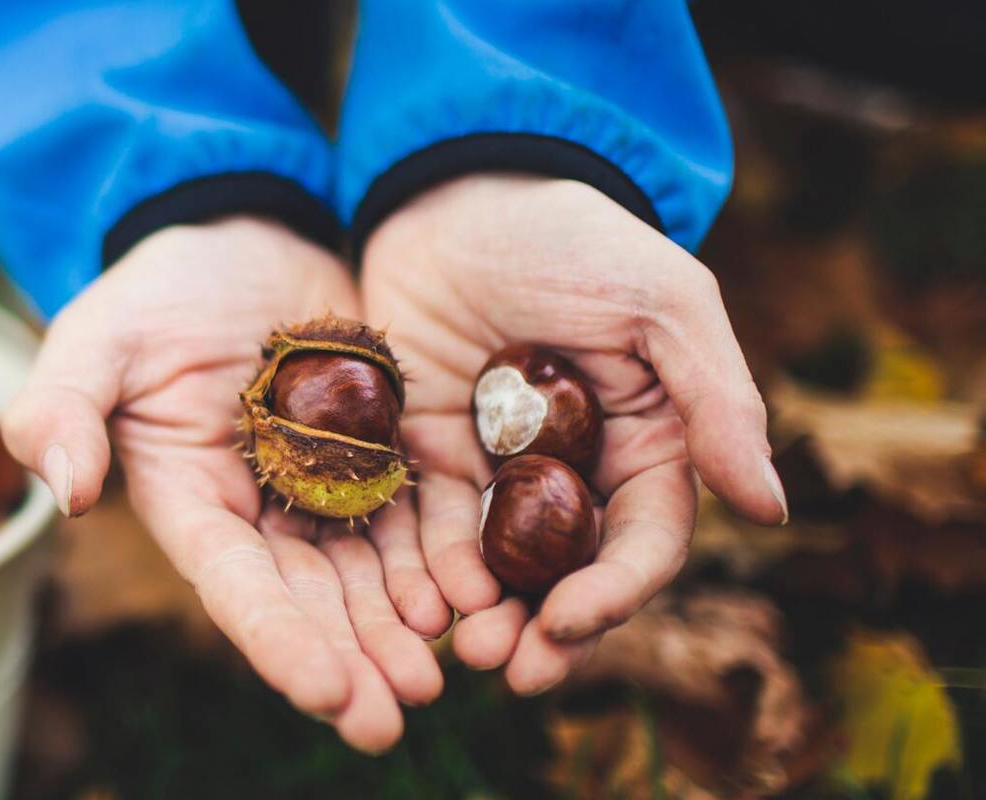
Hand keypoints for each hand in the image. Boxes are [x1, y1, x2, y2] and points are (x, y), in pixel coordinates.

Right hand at [4, 217, 440, 751]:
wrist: (242, 233)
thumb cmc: (155, 290)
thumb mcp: (96, 337)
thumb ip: (62, 408)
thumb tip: (65, 492)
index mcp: (192, 502)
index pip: (235, 585)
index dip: (279, 641)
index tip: (327, 693)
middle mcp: (262, 514)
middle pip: (311, 601)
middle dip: (352, 661)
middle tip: (398, 716)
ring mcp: (327, 488)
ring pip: (371, 574)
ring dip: (402, 630)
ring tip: (445, 674)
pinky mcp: (383, 455)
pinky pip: (419, 516)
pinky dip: (445, 560)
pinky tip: (478, 597)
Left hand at [357, 175, 788, 694]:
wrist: (455, 190)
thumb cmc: (572, 236)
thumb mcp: (659, 303)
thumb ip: (717, 401)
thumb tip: (770, 509)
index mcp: (648, 443)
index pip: (643, 541)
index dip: (614, 592)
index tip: (569, 622)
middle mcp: (577, 471)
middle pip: (568, 574)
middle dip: (545, 630)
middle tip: (509, 672)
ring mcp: (498, 467)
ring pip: (497, 567)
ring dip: (483, 616)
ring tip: (459, 653)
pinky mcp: (428, 454)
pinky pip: (428, 527)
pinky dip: (424, 572)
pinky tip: (412, 605)